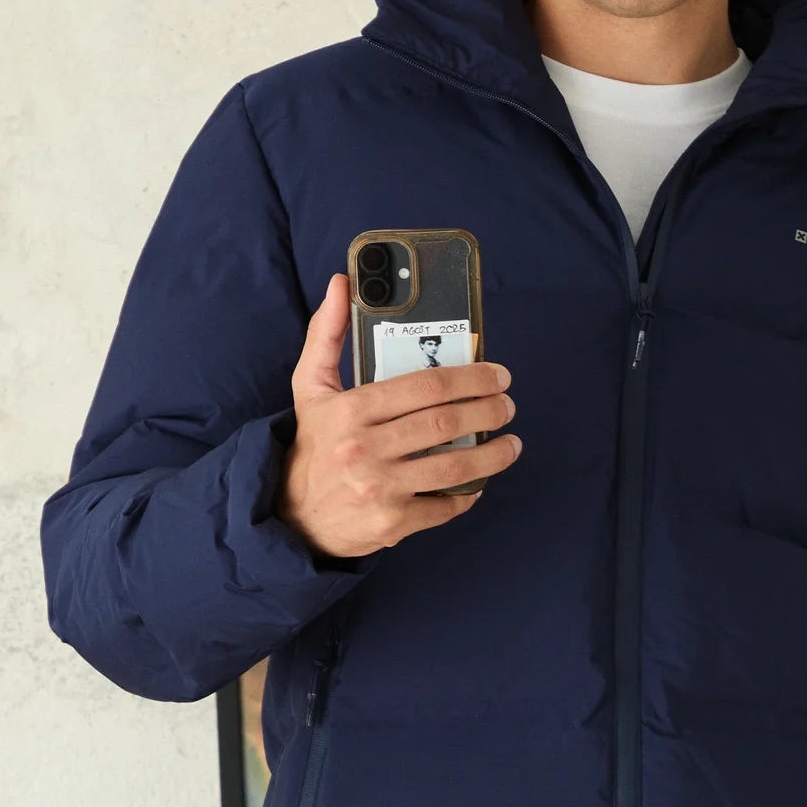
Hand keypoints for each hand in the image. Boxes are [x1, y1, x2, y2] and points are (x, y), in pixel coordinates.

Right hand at [276, 273, 521, 558]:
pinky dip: (469, 494)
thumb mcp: (311, 387)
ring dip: (493, 455)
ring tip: (511, 444)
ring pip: (454, 468)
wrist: (295, 516)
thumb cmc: (314, 444)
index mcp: (350, 410)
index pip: (425, 386)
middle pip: (445, 423)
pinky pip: (444, 507)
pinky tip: (480, 481)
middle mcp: (364, 449)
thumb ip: (327, 334)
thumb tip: (341, 282)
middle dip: (489, 411)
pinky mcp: (392, 524)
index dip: (471, 378)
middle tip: (508, 406)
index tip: (498, 375)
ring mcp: (380, 489)